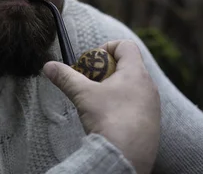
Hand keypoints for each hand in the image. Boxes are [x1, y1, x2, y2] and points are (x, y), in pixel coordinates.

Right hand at [43, 40, 160, 173]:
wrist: (125, 157)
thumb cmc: (109, 120)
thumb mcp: (83, 94)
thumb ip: (66, 77)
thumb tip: (48, 66)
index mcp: (136, 73)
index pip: (126, 45)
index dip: (106, 47)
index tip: (92, 61)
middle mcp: (149, 87)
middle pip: (128, 66)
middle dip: (105, 71)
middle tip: (90, 83)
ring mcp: (153, 106)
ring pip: (132, 87)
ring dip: (113, 89)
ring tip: (97, 102)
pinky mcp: (152, 123)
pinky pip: (137, 105)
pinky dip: (121, 105)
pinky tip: (108, 119)